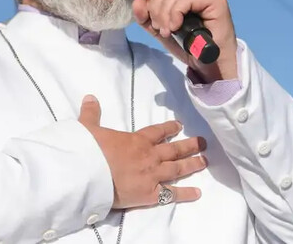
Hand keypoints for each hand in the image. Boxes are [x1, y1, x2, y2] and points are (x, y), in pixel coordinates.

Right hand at [78, 95, 206, 208]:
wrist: (88, 175)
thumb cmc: (89, 151)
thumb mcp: (88, 128)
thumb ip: (91, 114)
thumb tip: (89, 97)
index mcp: (136, 140)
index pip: (157, 132)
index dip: (169, 128)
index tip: (179, 125)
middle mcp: (149, 156)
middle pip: (173, 150)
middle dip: (189, 145)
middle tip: (203, 143)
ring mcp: (152, 176)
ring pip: (177, 169)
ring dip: (192, 164)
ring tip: (205, 161)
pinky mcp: (150, 194)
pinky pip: (171, 194)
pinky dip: (185, 194)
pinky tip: (198, 193)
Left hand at [132, 0, 237, 81]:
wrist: (210, 62)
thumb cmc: (190, 45)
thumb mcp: (161, 29)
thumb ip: (147, 17)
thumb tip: (137, 3)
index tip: (150, 14)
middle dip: (156, 6)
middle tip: (158, 27)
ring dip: (164, 12)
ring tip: (166, 30)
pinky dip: (175, 13)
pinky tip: (175, 26)